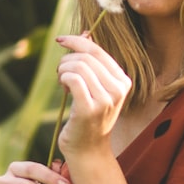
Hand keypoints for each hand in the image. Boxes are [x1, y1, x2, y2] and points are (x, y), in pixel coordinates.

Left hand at [55, 34, 131, 157]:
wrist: (88, 150)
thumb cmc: (88, 117)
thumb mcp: (95, 87)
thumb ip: (92, 62)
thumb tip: (85, 34)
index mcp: (123, 81)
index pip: (98, 51)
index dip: (77, 41)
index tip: (60, 40)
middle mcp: (118, 89)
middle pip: (86, 57)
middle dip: (67, 60)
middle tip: (61, 73)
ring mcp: (106, 100)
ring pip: (77, 66)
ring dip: (63, 70)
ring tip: (62, 82)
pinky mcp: (89, 109)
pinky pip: (72, 79)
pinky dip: (63, 78)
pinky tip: (63, 87)